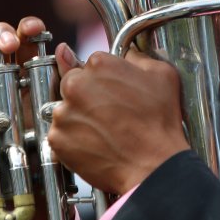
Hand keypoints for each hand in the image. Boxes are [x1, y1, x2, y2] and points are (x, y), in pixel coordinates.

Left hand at [49, 45, 191, 194]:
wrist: (154, 166)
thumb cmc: (160, 122)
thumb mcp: (162, 75)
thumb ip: (139, 57)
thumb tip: (128, 54)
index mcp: (99, 64)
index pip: (91, 63)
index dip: (104, 79)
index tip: (114, 92)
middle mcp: (75, 84)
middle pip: (72, 82)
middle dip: (86, 94)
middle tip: (108, 112)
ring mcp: (63, 113)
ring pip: (65, 109)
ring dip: (79, 117)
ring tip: (104, 131)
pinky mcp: (57, 139)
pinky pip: (60, 133)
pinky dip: (73, 139)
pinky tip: (95, 143)